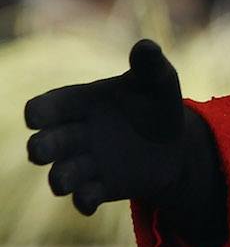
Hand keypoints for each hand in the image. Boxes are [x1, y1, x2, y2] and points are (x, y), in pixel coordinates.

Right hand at [22, 40, 224, 246]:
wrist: (176, 141)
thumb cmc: (156, 103)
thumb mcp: (158, 81)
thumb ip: (150, 65)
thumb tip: (145, 46)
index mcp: (78, 104)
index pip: (44, 108)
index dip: (38, 112)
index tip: (37, 117)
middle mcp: (73, 135)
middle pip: (42, 145)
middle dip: (40, 149)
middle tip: (43, 150)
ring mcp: (84, 164)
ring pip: (59, 176)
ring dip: (60, 178)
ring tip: (66, 180)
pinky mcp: (100, 188)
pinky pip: (84, 198)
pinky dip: (84, 200)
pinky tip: (91, 199)